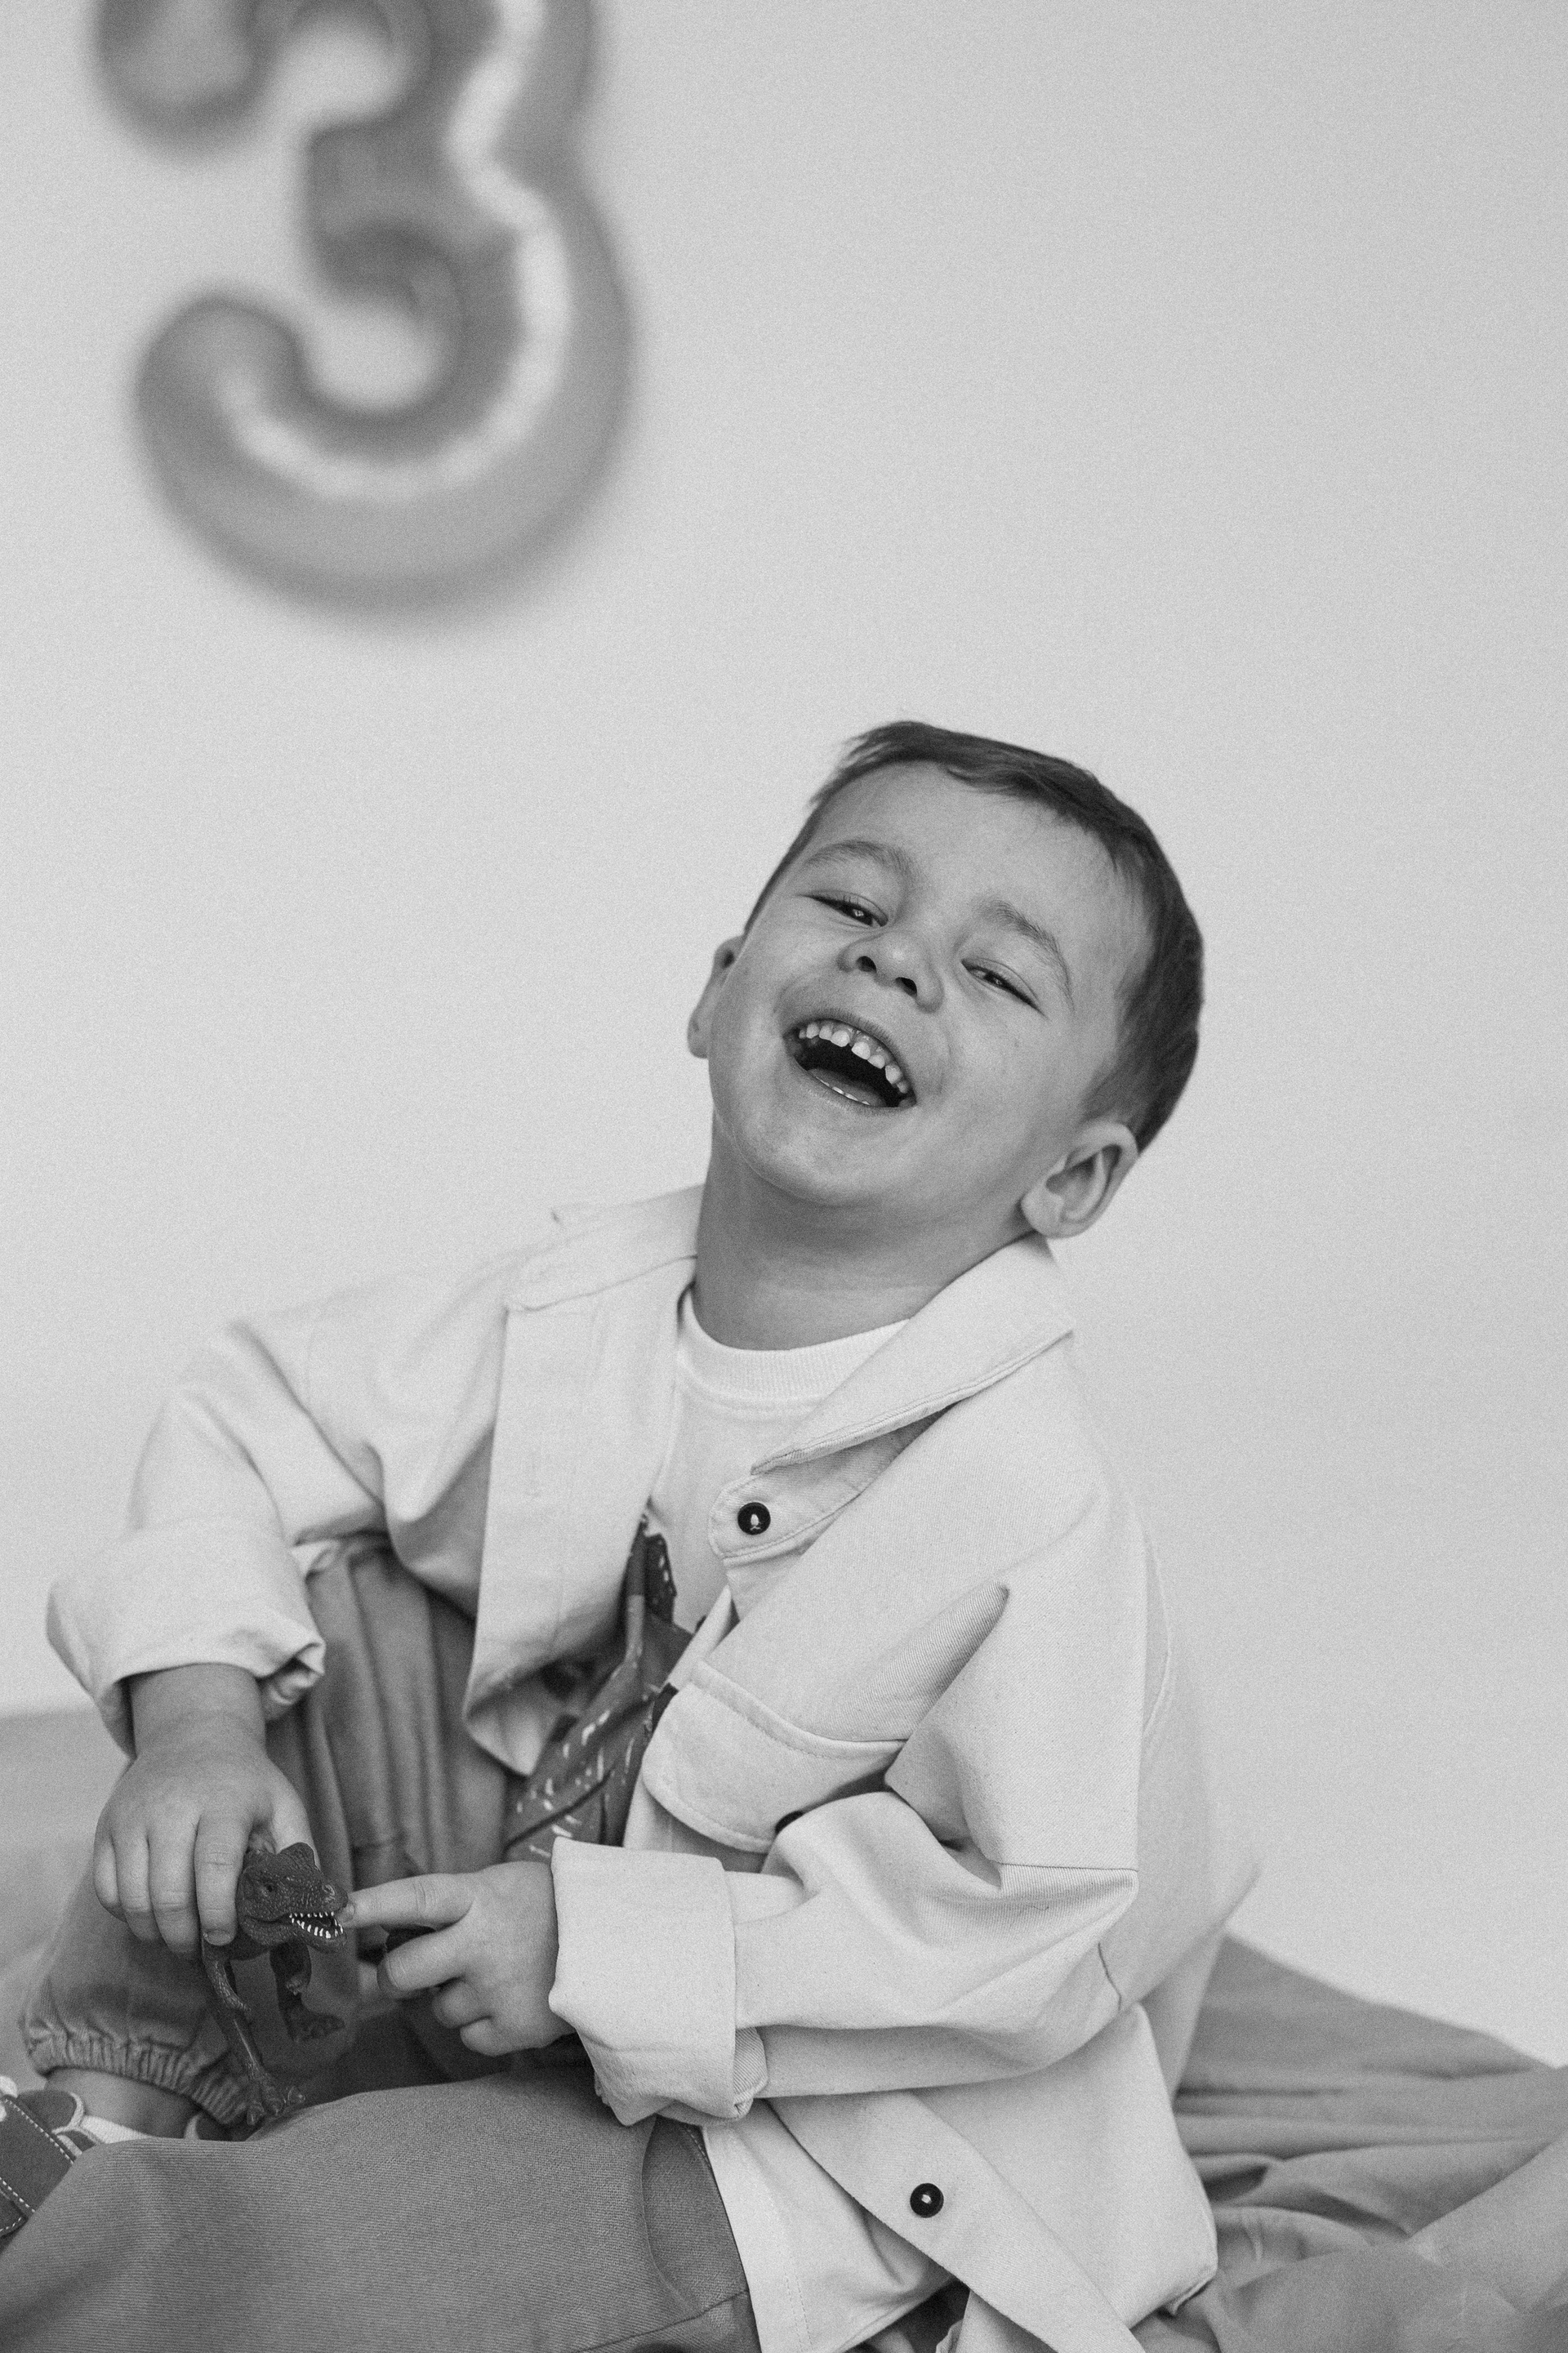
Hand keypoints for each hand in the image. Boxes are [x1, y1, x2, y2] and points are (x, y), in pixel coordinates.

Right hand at [94, 1664, 311, 1956]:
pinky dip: (126, 1915)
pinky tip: (150, 1915)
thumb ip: (299, 1854)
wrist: (193, 1734)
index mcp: (223, 1802)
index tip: (224, 1938)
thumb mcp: (283, 1805)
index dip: (217, 1913)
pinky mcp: (105, 1826)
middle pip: (167, 1892)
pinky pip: (105, 1889)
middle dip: (183, 1936)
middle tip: (199, 1950)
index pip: (214, 1866)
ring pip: (132, 1898)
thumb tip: (315, 1909)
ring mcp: (131, 1816)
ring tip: (176, 1938)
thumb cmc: (245, 1781)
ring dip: (153, 1933)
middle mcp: (171, 1806)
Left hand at [343, 1862, 566, 2056]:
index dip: (375, 1904)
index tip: (336, 1909)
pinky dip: (482, 2025)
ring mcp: (500, 1989)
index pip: (417, 1898)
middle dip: (394, 1976)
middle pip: (404, 1971)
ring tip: (497, 1976)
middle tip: (407, 1972)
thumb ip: (448, 1910)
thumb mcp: (498, 1888)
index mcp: (480, 1898)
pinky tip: (510, 2001)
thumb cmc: (544, 1909)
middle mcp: (484, 1943)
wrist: (616, 1941)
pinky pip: (469, 2038)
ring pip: (438, 2010)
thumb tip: (386, 1941)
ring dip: (454, 1999)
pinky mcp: (516, 2028)